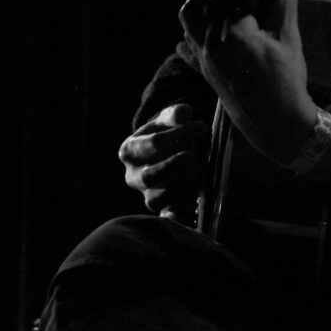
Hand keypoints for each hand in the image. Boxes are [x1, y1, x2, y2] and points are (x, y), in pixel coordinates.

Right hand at [118, 103, 206, 220]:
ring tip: (197, 172)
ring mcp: (146, 196)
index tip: (200, 127)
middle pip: (150, 176)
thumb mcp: (169, 120)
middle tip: (194, 155)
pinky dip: (180, 214)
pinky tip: (193, 206)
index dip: (181, 134)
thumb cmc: (169, 134)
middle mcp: (132, 177)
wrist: (168, 155)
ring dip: (181, 186)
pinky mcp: (162, 211)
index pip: (155, 143)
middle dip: (177, 165)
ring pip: (157, 199)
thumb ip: (176, 115)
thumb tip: (183, 113)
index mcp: (130, 150)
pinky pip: (168, 217)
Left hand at [179, 0, 318, 165]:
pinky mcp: (204, 69)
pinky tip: (207, 20)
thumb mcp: (289, 38)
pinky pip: (189, 42)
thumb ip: (280, 3)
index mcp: (233, 33)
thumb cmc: (287, 81)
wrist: (277, 124)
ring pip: (189, 18)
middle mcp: (211, 43)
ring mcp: (204, 58)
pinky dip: (195, 26)